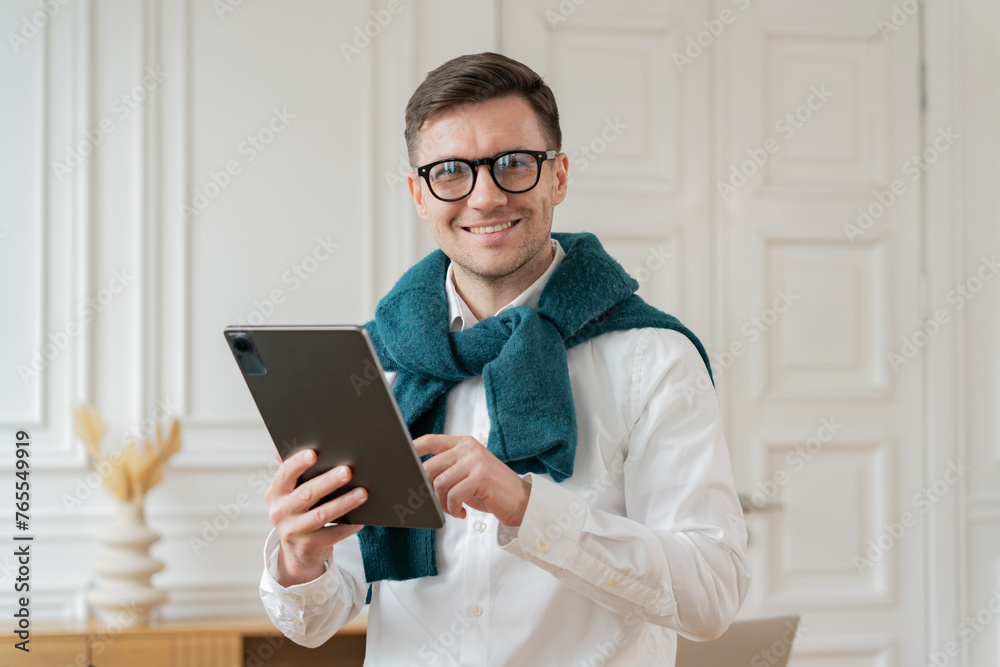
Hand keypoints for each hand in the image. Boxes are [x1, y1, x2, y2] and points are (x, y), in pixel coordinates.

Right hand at [265, 449, 367, 585]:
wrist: (298, 549)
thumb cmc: (300, 509)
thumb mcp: (292, 491)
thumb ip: (295, 469)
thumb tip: (294, 438)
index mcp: (276, 492)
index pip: (285, 474)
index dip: (298, 463)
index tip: (314, 453)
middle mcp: (280, 512)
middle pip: (307, 494)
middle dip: (328, 481)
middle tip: (347, 471)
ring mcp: (293, 531)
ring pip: (322, 515)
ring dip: (344, 503)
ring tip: (363, 493)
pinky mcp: (309, 546)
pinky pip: (333, 534)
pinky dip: (349, 525)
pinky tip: (363, 517)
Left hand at [415, 434, 530, 526]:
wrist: (521, 501)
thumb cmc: (490, 490)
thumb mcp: (468, 474)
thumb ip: (448, 470)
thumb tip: (418, 479)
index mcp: (464, 444)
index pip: (432, 440)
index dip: (414, 448)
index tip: (402, 460)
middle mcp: (469, 449)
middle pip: (430, 466)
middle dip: (428, 490)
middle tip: (437, 503)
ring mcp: (476, 461)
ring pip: (440, 483)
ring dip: (442, 503)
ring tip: (452, 510)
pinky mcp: (482, 477)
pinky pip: (454, 495)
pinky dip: (453, 509)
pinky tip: (462, 513)